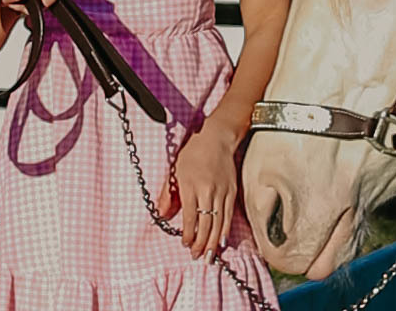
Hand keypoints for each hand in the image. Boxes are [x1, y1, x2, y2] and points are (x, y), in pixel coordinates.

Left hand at [156, 115, 241, 261]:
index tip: (185, 244)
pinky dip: (225, 229)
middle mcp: (208, 191)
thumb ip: (168, 194)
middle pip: (206, 224)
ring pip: (219, 223)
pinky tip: (223, 240)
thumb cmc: (192, 153)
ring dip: (214, 241)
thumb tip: (162, 214)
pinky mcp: (232, 191)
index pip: (190, 217)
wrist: (216, 138)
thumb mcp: (174, 170)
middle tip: (197, 257)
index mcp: (191, 186)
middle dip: (202, 243)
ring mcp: (222, 192)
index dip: (189, 234)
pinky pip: (229, 215)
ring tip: (210, 256)